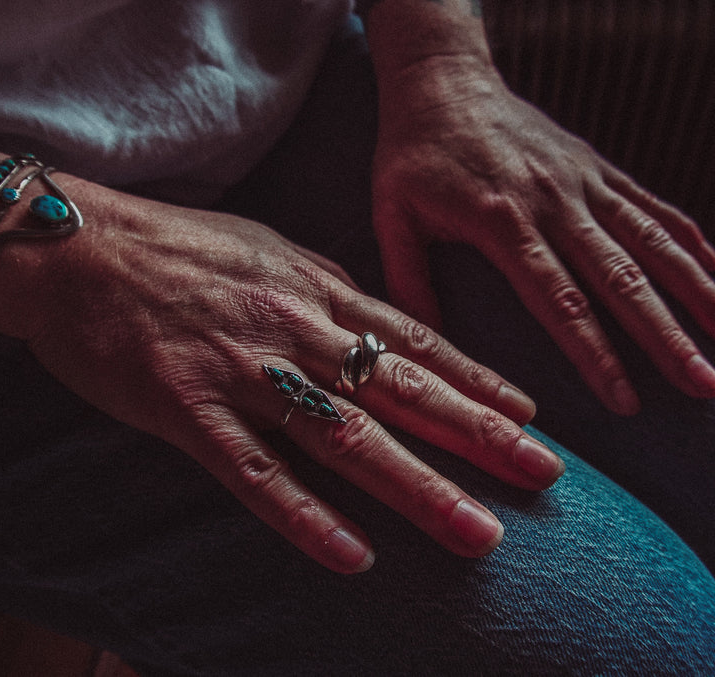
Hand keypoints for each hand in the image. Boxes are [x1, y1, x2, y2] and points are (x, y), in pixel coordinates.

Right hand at [0, 176, 562, 572]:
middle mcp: (294, 329)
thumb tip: (375, 324)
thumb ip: (325, 288)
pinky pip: (256, 473)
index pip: (415, 338)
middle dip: (479, 435)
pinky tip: (355, 555)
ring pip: (346, 437)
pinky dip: (306, 518)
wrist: (76, 247)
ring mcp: (244, 372)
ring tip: (480, 531)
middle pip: (402, 390)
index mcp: (315, 287)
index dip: (476, 379)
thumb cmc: (175, 247)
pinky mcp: (187, 411)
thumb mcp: (267, 248)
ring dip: (418, 488)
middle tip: (544, 473)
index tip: (529, 414)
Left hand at [371, 56, 714, 413]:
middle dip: (667, 337)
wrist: (442, 79)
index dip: (597, 355)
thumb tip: (426, 346)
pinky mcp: (596, 168)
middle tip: (702, 384)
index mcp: (503, 222)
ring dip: (697, 292)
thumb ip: (408, 282)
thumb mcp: (391, 216)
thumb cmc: (412, 152)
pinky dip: (690, 242)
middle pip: (623, 279)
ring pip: (652, 243)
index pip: (560, 301)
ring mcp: (583, 182)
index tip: (625, 400)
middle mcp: (554, 202)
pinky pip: (653, 207)